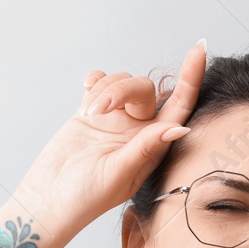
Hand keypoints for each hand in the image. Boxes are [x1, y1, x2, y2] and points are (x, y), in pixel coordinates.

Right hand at [13, 41, 205, 233]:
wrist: (48, 199)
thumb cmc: (86, 197)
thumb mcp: (119, 173)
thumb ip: (146, 147)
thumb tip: (179, 128)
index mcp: (153, 146)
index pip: (180, 106)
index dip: (191, 77)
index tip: (199, 48)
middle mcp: (138, 131)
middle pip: (145, 90)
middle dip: (123, 90)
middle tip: (99, 108)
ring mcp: (115, 120)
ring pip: (122, 82)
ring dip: (106, 89)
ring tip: (89, 112)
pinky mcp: (91, 113)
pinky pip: (101, 83)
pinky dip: (95, 80)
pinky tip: (86, 91)